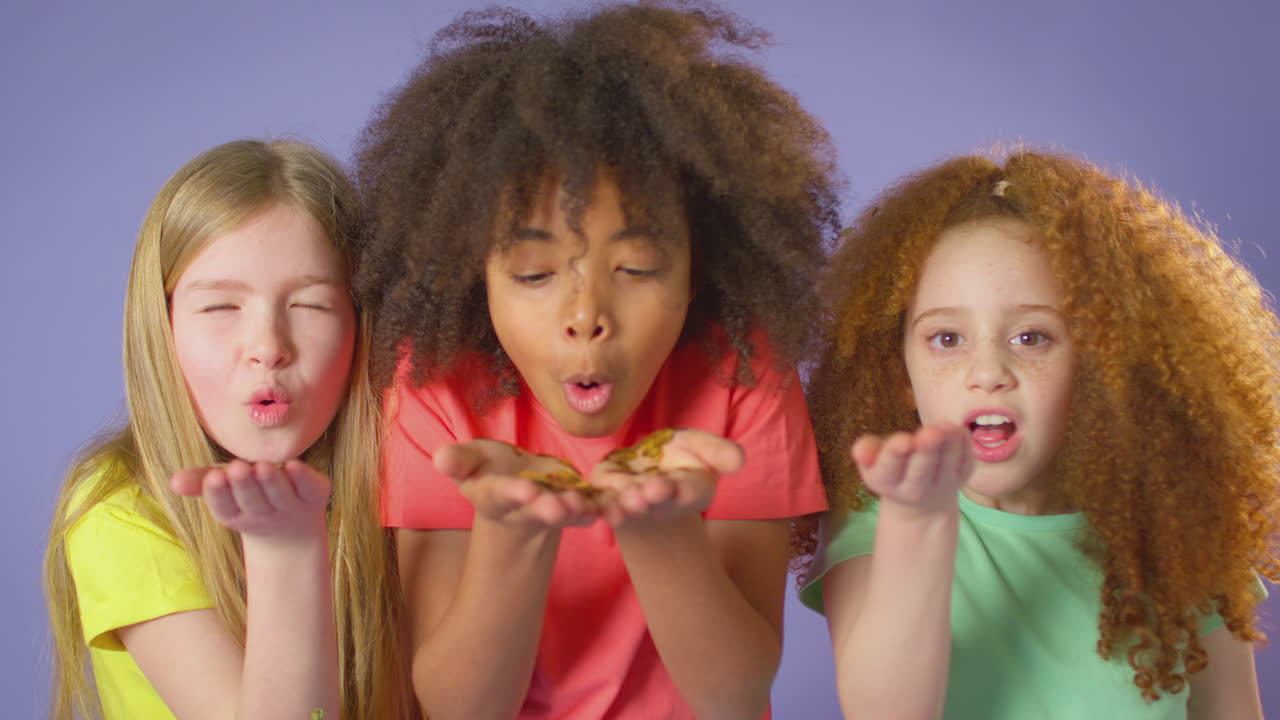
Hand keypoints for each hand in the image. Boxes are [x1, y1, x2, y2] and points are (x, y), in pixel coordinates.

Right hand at [170, 459, 329, 539]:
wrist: (292, 530)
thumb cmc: (249, 499)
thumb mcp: (224, 492)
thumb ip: (200, 483)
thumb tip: (173, 482)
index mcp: (237, 514)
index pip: (225, 508)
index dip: (219, 494)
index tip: (214, 477)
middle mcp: (264, 513)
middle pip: (252, 501)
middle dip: (244, 485)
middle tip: (238, 468)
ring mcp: (290, 507)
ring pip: (279, 495)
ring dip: (271, 482)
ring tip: (262, 466)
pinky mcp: (315, 496)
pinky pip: (308, 489)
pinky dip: (303, 478)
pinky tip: (294, 465)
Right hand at [434, 439, 600, 529]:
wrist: (512, 483)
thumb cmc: (485, 469)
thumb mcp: (467, 462)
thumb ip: (456, 461)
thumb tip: (438, 457)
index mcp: (495, 497)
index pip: (502, 496)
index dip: (514, 494)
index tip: (525, 491)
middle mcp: (524, 508)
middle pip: (537, 510)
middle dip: (548, 509)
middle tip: (559, 507)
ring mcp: (551, 509)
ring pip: (567, 513)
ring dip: (580, 512)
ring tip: (592, 509)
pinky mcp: (574, 505)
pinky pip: (592, 507)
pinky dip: (605, 508)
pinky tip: (620, 505)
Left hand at [591, 429, 743, 528]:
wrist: (648, 469)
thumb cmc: (681, 456)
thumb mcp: (702, 446)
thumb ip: (718, 452)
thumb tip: (740, 460)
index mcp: (690, 490)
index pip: (690, 491)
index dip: (686, 491)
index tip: (683, 491)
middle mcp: (661, 504)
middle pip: (657, 501)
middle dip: (653, 496)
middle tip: (649, 492)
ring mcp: (633, 505)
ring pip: (629, 507)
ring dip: (626, 507)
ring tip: (625, 504)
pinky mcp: (606, 499)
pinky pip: (602, 505)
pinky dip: (600, 509)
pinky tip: (598, 509)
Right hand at [851, 424, 971, 515]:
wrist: (920, 500)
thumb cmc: (893, 468)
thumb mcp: (872, 461)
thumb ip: (865, 451)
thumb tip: (860, 452)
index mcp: (886, 481)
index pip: (890, 468)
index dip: (896, 454)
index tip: (903, 440)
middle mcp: (914, 489)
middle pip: (921, 470)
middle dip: (926, 451)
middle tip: (931, 433)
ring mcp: (942, 485)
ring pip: (947, 465)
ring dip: (949, 445)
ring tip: (947, 427)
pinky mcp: (962, 478)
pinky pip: (965, 462)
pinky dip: (964, 445)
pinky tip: (957, 430)